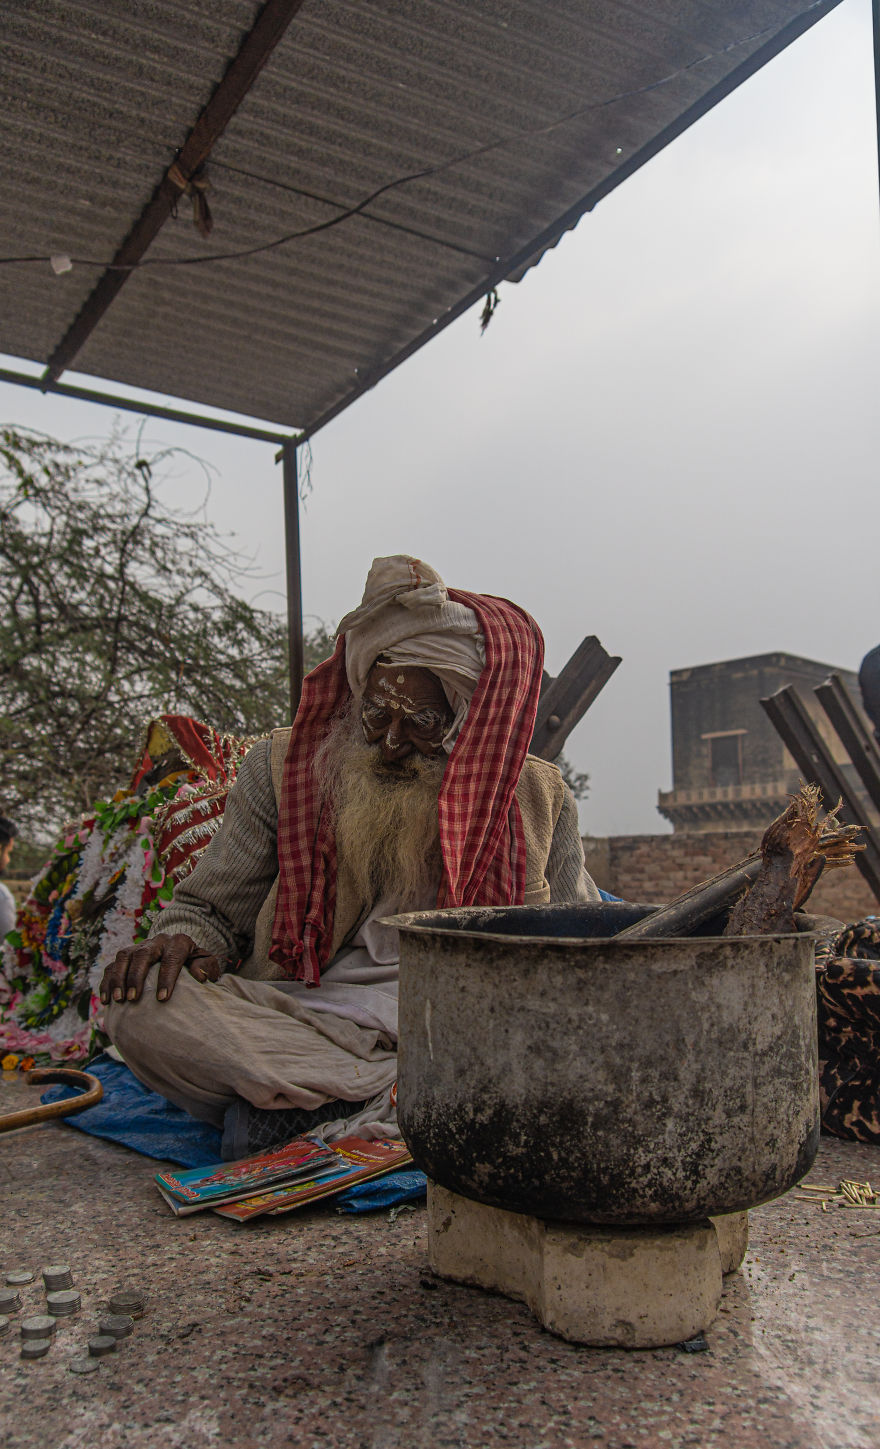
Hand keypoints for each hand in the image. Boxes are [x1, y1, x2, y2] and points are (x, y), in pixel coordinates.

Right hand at [99, 934, 221, 1005]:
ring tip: (119, 1000)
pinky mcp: (126, 956)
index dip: (166, 978)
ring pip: (124, 957)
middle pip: (142, 955)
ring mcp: (139, 947)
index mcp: (179, 942)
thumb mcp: (207, 963)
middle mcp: (157, 942)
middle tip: (133, 999)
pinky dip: (107, 982)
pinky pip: (111, 966)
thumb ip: (206, 967)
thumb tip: (200, 977)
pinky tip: (107, 1000)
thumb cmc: (195, 964)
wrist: (181, 952)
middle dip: (136, 977)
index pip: (172, 958)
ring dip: (118, 978)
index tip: (163, 999)